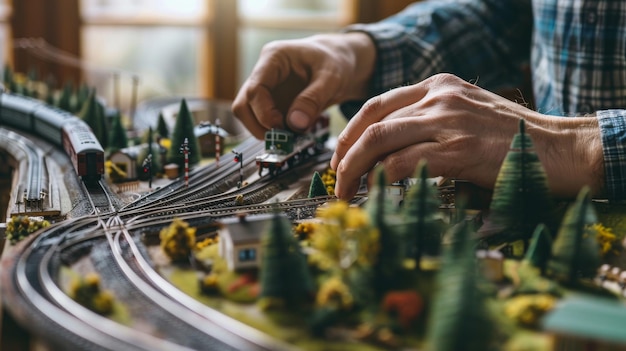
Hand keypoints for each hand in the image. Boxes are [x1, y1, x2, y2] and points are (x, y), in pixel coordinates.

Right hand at [232, 32, 374, 138]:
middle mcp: (263, 73)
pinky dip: (274, 133)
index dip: (264, 113)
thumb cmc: (335, 62)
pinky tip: (293, 134)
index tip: (282, 127)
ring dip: (265, 131)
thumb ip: (313, 99)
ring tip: (291, 137)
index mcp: (273, 58)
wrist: (340, 63)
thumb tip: (295, 124)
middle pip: (243, 105)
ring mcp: (265, 90)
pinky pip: (262, 122)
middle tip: (284, 138)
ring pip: (248, 115)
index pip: (254, 89)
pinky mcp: (271, 103)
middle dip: (259, 126)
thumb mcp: (332, 78)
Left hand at [330, 73, 602, 199]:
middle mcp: (440, 96)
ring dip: (355, 169)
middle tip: (336, 178)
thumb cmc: (514, 139)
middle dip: (345, 153)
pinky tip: (374, 192)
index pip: (378, 104)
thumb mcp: (468, 115)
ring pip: (380, 140)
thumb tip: (391, 152)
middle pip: (372, 122)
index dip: (350, 131)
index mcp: (439, 86)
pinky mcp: (460, 149)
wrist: (560, 149)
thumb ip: (431, 122)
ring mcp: (449, 120)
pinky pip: (404, 163)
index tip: (340, 155)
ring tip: (346, 191)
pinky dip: (381, 180)